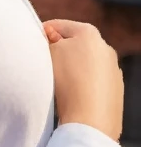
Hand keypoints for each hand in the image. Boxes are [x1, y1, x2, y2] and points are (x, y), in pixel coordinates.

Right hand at [42, 19, 124, 142]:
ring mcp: (113, 71)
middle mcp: (106, 48)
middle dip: (58, 52)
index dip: (40, 33)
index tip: (30, 46)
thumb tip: (49, 39)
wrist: (90, 121)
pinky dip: (81, 86)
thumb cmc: (67, 81)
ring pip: (84, 65)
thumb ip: (46, 41)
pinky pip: (93, 84)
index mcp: (90, 33)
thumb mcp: (48, 53)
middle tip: (42, 65)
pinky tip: (70, 98)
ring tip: (56, 84)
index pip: (58, 25)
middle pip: (74, 45)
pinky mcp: (116, 92)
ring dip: (70, 70)